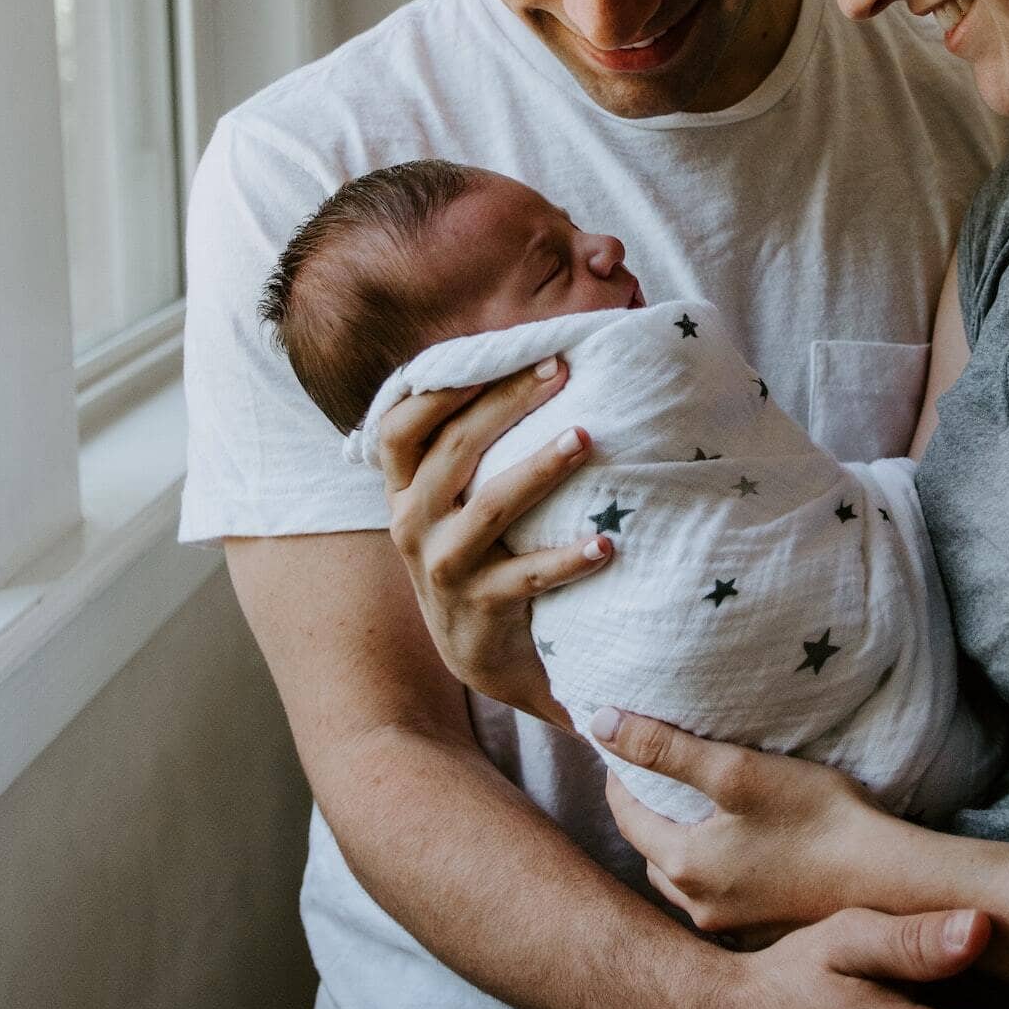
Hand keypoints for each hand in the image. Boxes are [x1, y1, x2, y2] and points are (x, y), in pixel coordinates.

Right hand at [378, 357, 612, 718]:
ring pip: (491, 506)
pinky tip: (606, 543)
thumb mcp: (452, 503)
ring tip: (584, 438)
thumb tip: (534, 365)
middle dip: (507, 403)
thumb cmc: (478, 553)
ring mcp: (444, 567)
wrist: (480, 654)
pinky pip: (528, 576)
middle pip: (454, 449)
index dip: (443, 389)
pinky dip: (568, 558)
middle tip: (560, 372)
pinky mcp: (481, 607)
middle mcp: (413, 524)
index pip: (402, 428)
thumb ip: (469, 449)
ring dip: (540, 468)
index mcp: (405, 490)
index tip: (500, 354)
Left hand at [598, 708, 881, 933]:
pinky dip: (714, 873)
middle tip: (653, 780)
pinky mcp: (763, 933)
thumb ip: (666, 748)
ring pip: (684, 882)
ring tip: (692, 814)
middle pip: (652, 854)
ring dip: (678, 848)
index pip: (626, 818)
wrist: (890, 883)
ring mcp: (732, 927)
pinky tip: (738, 854)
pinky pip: (720, 899)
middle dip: (646, 817)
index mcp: (684, 867)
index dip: (620, 779)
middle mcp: (699, 907)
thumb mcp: (736, 770)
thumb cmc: (818, 819)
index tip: (622, 750)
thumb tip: (601, 724)